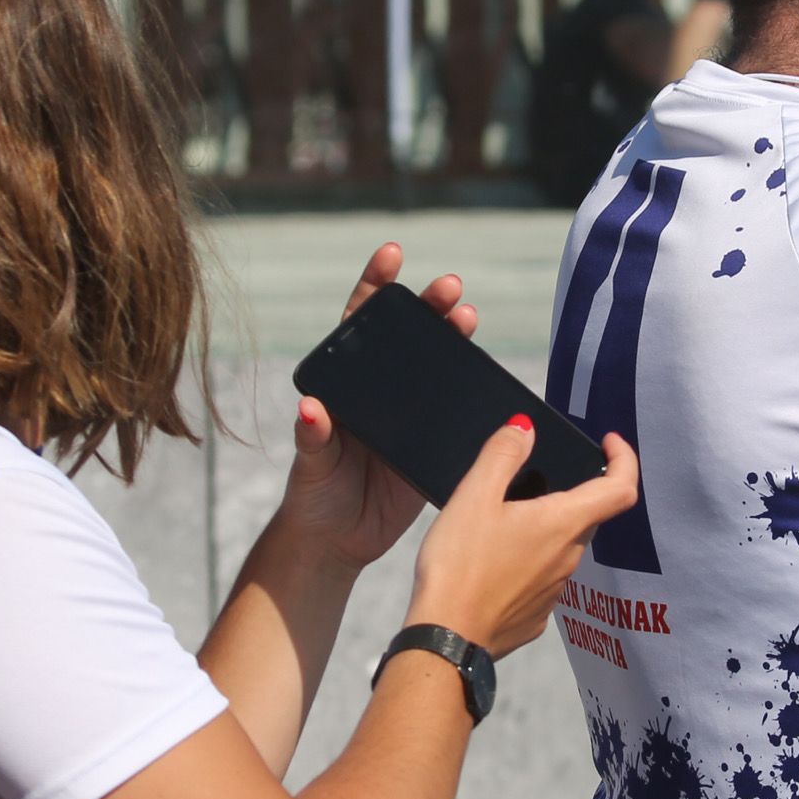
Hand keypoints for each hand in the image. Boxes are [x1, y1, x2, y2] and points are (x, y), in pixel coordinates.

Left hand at [279, 243, 474, 572]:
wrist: (339, 543)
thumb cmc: (313, 497)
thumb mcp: (311, 466)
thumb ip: (313, 439)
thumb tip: (311, 411)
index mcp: (345, 385)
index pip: (358, 323)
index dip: (375, 286)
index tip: (392, 256)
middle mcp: (379, 390)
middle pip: (407, 335)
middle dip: (428, 305)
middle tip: (449, 287)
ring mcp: (409, 413)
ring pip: (437, 364)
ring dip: (454, 335)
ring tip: (469, 315)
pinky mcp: (432, 441)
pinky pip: (457, 407)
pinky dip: (474, 386)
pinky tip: (488, 370)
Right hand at [405, 418, 639, 656]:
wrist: (446, 640)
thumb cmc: (459, 567)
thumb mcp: (473, 497)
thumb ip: (502, 455)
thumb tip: (525, 427)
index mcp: (563, 524)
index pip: (621, 487)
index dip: (624, 458)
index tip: (609, 442)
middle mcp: (569, 559)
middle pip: (587, 516)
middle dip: (570, 493)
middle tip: (533, 479)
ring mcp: (554, 592)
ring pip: (562, 548)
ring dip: (544, 529)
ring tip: (501, 521)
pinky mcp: (535, 616)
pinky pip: (541, 580)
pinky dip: (527, 563)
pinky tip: (492, 563)